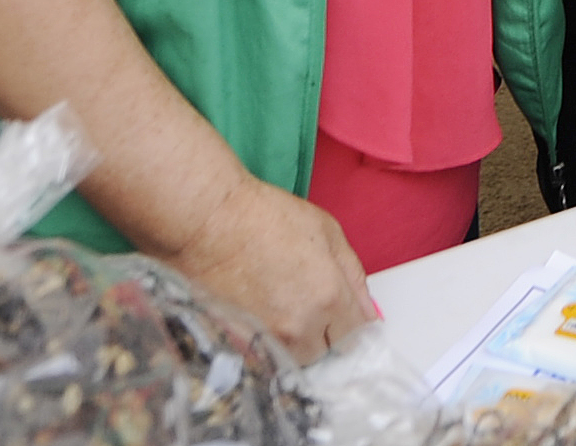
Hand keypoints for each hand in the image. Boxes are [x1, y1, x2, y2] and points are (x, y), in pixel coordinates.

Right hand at [163, 173, 370, 364]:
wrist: (207, 221)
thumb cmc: (263, 216)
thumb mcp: (327, 231)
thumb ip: (353, 275)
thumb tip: (368, 309)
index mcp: (328, 298)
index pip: (357, 334)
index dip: (351, 322)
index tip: (343, 313)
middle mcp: (301, 327)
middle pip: (327, 351)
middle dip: (326, 333)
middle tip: (308, 303)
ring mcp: (267, 340)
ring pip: (297, 359)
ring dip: (297, 342)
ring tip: (281, 306)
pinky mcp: (238, 345)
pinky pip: (266, 357)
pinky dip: (268, 343)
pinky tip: (260, 313)